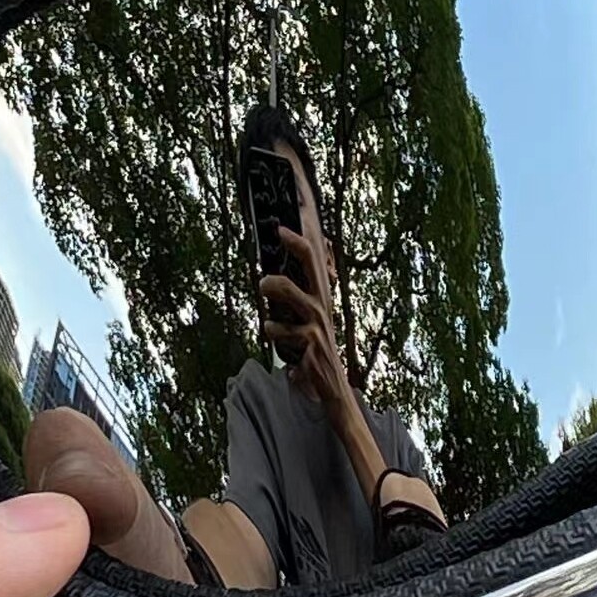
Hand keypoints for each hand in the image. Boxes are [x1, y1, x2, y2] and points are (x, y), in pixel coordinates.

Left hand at [259, 225, 351, 410]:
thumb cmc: (314, 350)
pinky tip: (275, 340)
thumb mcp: (304, 319)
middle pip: (311, 259)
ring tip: (263, 288)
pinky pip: (280, 329)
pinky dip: (274, 333)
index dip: (305, 231)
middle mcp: (321, 301)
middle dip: (296, 242)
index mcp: (319, 293)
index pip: (315, 254)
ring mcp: (317, 320)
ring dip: (272, 287)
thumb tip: (266, 278)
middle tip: (280, 230)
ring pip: (289, 289)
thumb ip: (289, 299)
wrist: (333, 388)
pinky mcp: (311, 341)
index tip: (292, 208)